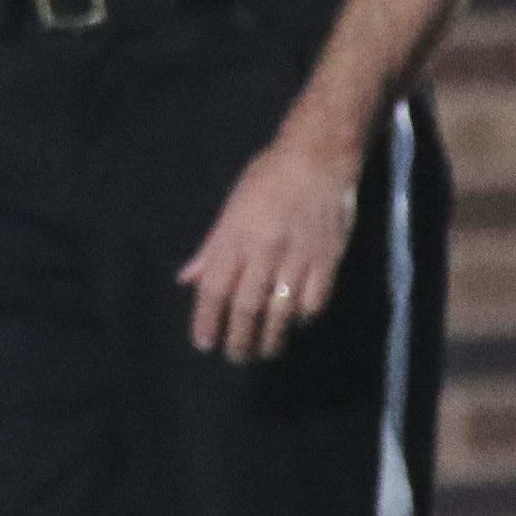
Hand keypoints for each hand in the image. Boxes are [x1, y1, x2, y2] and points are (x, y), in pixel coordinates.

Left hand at [176, 130, 360, 361]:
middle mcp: (263, 250)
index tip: (203, 343)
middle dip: (238, 338)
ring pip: (280, 311)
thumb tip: (187, 278)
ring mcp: (297, 257)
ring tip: (263, 351)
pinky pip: (313, 302)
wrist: (318, 158)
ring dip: (270, 337)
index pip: (215, 288)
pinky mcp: (327, 260)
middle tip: (235, 357)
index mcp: (235, 236)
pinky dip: (303, 318)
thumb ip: (211, 247)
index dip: (206, 319)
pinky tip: (296, 324)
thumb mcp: (231, 207)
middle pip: (246, 306)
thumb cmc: (268, 178)